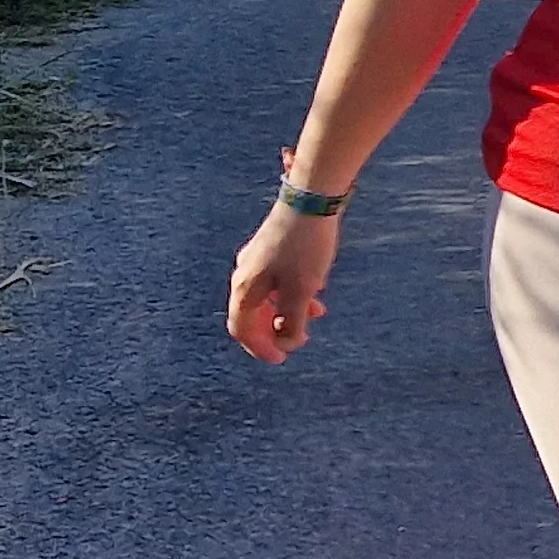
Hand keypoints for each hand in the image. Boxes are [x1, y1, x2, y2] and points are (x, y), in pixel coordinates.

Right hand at [226, 204, 339, 363]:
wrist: (311, 198)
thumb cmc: (305, 246)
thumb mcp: (301, 290)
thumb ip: (291, 321)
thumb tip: (286, 344)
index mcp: (245, 287)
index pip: (241, 329)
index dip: (260, 348)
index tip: (281, 359)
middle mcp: (244, 273)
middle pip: (252, 314)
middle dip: (275, 329)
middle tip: (299, 339)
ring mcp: (257, 258)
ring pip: (268, 295)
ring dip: (289, 309)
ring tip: (316, 313)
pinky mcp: (271, 247)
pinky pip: (277, 279)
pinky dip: (293, 290)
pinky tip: (316, 287)